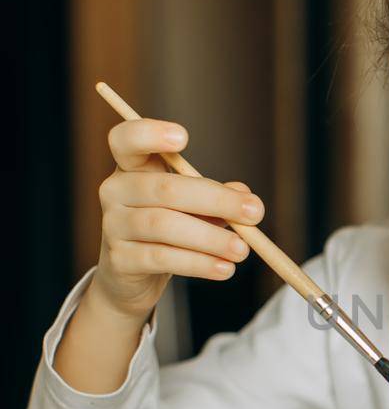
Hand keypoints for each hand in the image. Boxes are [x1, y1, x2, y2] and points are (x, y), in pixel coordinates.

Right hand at [94, 116, 265, 321]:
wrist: (134, 275)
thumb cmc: (168, 230)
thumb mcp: (193, 207)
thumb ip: (217, 197)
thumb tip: (245, 196)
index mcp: (132, 168)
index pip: (126, 140)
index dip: (149, 134)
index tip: (184, 137)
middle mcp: (115, 191)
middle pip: (165, 188)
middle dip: (217, 200)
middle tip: (255, 212)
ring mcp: (113, 226)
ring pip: (164, 225)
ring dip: (210, 238)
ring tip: (242, 250)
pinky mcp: (119, 260)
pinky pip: (162, 258)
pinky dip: (198, 263)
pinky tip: (224, 268)